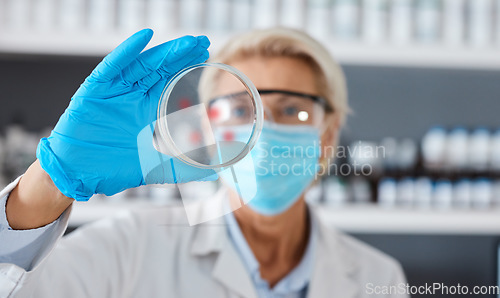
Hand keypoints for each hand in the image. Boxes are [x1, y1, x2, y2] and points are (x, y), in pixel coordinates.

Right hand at [37, 29, 215, 200]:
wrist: (78, 174)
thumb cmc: (113, 169)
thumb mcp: (155, 168)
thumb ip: (183, 169)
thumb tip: (214, 175)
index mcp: (148, 111)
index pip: (172, 84)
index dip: (188, 69)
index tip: (208, 56)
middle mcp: (134, 97)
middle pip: (161, 70)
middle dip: (182, 55)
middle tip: (203, 42)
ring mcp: (115, 91)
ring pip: (143, 65)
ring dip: (164, 52)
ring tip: (187, 42)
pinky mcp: (95, 90)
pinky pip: (112, 66)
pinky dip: (127, 51)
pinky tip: (144, 37)